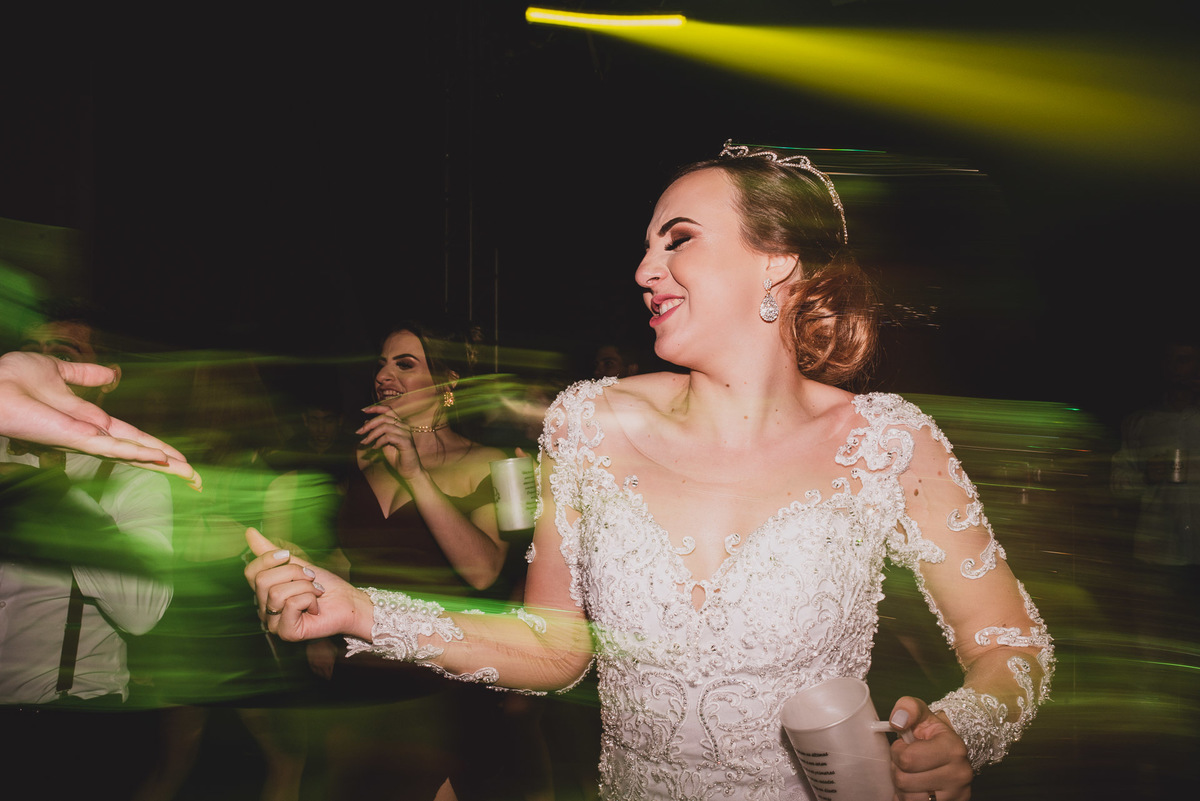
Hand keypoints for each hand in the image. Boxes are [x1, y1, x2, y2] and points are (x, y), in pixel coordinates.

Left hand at [0, 352, 199, 488]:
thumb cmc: (12, 379)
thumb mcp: (58, 371)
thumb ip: (85, 374)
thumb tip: (112, 373)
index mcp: (91, 420)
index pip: (133, 437)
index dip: (157, 447)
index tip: (180, 460)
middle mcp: (93, 435)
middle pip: (140, 452)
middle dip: (169, 465)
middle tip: (197, 479)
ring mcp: (86, 439)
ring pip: (133, 454)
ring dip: (163, 464)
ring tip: (190, 474)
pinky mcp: (76, 439)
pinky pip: (112, 447)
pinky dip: (138, 453)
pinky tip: (160, 458)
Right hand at [244, 527, 371, 641]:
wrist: (348, 601)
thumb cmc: (324, 585)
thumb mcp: (297, 563)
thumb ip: (272, 551)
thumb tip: (249, 532)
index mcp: (264, 593)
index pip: (250, 572)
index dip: (268, 559)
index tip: (288, 555)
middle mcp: (265, 609)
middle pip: (262, 581)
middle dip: (292, 572)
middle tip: (310, 578)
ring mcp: (274, 623)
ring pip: (276, 593)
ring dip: (304, 586)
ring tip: (315, 592)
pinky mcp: (287, 632)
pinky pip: (291, 605)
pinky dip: (309, 599)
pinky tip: (315, 607)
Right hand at [306, 638, 337, 679]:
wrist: (317, 641)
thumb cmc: (327, 644)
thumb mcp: (334, 649)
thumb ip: (335, 656)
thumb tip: (335, 660)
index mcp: (330, 662)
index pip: (330, 671)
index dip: (330, 674)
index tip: (330, 677)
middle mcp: (323, 664)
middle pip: (325, 674)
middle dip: (327, 676)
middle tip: (327, 678)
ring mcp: (316, 664)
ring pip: (319, 673)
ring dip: (321, 675)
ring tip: (323, 676)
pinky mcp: (311, 662)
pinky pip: (313, 669)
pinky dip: (316, 672)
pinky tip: (317, 672)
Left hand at [357, 402, 422, 478]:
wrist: (408, 471)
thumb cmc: (397, 458)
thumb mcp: (383, 443)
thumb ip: (377, 433)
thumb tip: (366, 422)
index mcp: (399, 424)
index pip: (388, 409)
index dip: (375, 408)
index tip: (363, 410)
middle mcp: (404, 426)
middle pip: (384, 417)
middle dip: (369, 424)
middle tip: (359, 432)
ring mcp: (406, 433)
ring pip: (385, 426)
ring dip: (372, 434)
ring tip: (365, 442)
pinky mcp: (406, 441)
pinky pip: (388, 437)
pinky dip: (379, 442)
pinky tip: (375, 448)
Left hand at [888, 697, 972, 800]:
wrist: (950, 749)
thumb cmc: (931, 732)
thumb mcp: (920, 712)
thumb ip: (906, 709)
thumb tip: (897, 721)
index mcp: (953, 748)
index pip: (907, 759)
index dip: (897, 752)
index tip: (903, 747)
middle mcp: (960, 774)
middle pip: (905, 781)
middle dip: (898, 770)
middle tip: (906, 763)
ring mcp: (958, 794)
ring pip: (910, 799)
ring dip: (904, 787)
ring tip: (912, 774)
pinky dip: (910, 798)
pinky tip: (916, 787)